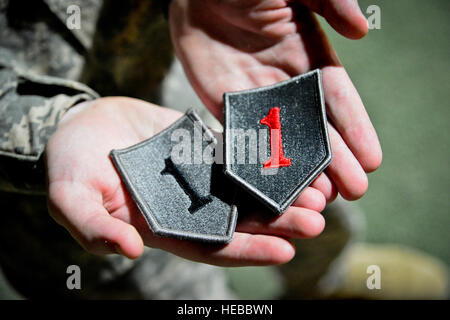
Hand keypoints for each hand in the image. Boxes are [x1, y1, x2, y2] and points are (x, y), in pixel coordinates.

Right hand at [46, 97, 326, 265]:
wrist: (79, 126)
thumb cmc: (70, 165)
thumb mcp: (71, 198)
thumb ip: (94, 227)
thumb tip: (129, 250)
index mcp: (163, 224)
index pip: (211, 245)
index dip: (247, 250)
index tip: (285, 249)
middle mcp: (188, 204)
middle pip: (240, 218)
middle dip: (277, 221)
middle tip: (316, 218)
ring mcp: (198, 176)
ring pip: (246, 187)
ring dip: (279, 190)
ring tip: (316, 191)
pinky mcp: (201, 148)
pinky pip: (237, 153)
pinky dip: (262, 156)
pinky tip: (288, 155)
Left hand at [169, 0, 381, 201]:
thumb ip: (329, 2)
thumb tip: (362, 29)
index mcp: (310, 59)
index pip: (339, 100)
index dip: (356, 129)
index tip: (372, 159)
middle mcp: (287, 86)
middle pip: (315, 129)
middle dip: (335, 160)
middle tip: (352, 191)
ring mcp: (257, 100)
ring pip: (284, 142)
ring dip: (301, 170)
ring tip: (318, 198)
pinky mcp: (227, 107)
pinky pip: (244, 139)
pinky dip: (257, 163)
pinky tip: (270, 186)